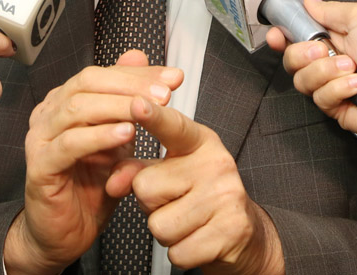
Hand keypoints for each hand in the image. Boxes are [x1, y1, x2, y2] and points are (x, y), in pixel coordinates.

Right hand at [4, 51, 182, 274]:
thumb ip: (126, 99)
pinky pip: (69, 144)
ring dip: (116, 107)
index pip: (102, 74)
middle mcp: (48, 113)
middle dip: (130, 85)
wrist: (65, 233)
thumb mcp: (119, 138)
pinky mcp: (40, 166)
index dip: (139, 74)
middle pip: (87, 83)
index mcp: (65, 101)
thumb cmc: (90, 185)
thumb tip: (139, 55)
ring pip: (76, 108)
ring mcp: (40, 138)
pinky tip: (125, 135)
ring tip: (148, 112)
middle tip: (164, 94)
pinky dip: (98, 136)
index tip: (174, 78)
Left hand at [109, 100, 283, 274]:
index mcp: (200, 142)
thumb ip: (135, 169)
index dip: (153, 116)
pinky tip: (197, 239)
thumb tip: (113, 183)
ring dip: (165, 231)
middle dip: (151, 204)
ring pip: (158, 224)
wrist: (243, 235)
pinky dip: (181, 253)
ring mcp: (225, 196)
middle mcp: (215, 163)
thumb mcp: (170, 173)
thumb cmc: (200, 197)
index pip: (172, 126)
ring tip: (186, 221)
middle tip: (175, 202)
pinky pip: (177, 251)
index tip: (137, 103)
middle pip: (145, 187)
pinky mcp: (231, 230)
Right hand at [266, 0, 356, 138]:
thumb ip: (328, 9)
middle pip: (291, 58)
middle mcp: (330, 60)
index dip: (281, 35)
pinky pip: (319, 97)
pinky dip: (339, 88)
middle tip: (324, 49)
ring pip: (302, 79)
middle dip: (303, 53)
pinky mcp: (335, 106)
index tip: (276, 35)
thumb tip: (310, 2)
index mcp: (335, 36)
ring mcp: (332, 84)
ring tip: (351, 67)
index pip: (296, 35)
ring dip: (326, 71)